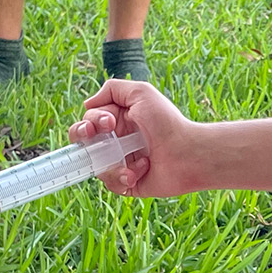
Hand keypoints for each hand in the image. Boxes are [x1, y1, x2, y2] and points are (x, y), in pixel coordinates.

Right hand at [73, 80, 205, 196]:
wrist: (188, 154)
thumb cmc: (167, 122)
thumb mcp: (140, 93)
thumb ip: (112, 89)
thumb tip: (87, 103)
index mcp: (117, 121)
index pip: (88, 121)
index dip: (90, 122)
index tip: (109, 123)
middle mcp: (116, 141)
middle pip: (83, 143)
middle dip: (84, 140)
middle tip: (99, 139)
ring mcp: (121, 162)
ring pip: (95, 165)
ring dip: (113, 162)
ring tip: (139, 160)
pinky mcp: (127, 183)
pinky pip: (111, 183)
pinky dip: (124, 177)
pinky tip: (142, 171)